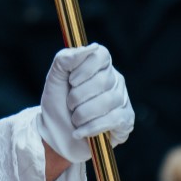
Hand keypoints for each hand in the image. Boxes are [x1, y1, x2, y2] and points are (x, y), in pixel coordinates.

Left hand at [37, 43, 133, 163]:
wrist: (55, 134)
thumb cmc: (57, 104)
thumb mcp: (54, 79)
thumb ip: (65, 59)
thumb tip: (91, 47)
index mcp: (99, 65)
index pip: (101, 54)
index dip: (84, 69)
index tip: (70, 82)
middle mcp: (114, 80)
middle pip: (103, 80)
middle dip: (78, 96)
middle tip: (69, 105)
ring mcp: (122, 100)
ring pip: (108, 101)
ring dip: (83, 114)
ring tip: (74, 119)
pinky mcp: (126, 121)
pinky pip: (114, 120)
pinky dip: (92, 127)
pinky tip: (80, 132)